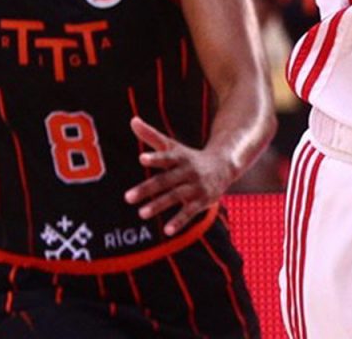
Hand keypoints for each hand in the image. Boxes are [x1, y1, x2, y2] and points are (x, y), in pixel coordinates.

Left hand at [123, 116, 231, 235]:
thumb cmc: (190, 157)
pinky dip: (179, 221)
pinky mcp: (201, 201)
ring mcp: (195, 187)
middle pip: (165, 180)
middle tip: (127, 197)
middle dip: (147, 189)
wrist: (224, 166)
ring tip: (141, 213)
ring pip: (175, 196)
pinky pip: (189, 212)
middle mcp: (187, 172)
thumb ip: (151, 135)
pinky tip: (167, 230)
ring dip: (158, 205)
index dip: (155, 158)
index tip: (141, 158)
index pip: (166, 157)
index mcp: (179, 157)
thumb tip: (132, 120)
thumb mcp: (173, 146)